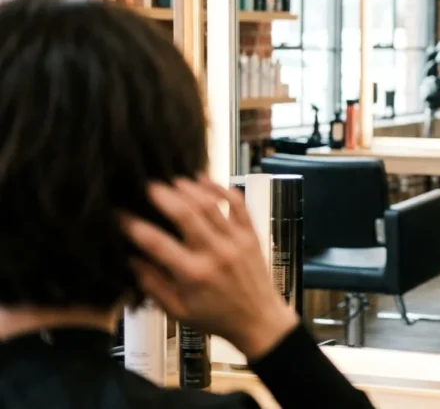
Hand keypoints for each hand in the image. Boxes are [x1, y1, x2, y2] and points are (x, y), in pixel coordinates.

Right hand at [121, 178, 297, 361]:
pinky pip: (238, 204)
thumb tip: (131, 259)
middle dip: (162, 196)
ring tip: (170, 181)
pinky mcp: (250, 235)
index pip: (157, 244)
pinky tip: (203, 180)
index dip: (134, 226)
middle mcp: (216, 254)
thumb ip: (153, 285)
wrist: (259, 320)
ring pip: (210, 204)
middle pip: (185, 214)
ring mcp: (236, 241)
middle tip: (145, 186)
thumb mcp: (178, 311)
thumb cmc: (218, 317)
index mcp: (195, 276)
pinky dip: (220, 188)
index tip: (119, 215)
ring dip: (188, 189)